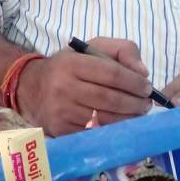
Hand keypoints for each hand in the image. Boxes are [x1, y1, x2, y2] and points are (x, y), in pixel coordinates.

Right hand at [16, 37, 151, 135]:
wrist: (32, 86)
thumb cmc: (70, 65)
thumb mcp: (93, 47)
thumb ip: (122, 50)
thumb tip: (142, 72)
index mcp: (72, 64)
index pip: (111, 74)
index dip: (134, 82)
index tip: (147, 87)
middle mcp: (63, 88)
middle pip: (109, 99)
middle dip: (134, 103)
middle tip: (147, 103)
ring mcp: (61, 112)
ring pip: (104, 119)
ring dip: (128, 119)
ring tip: (139, 113)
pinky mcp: (60, 130)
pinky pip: (93, 133)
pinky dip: (113, 130)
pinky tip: (123, 125)